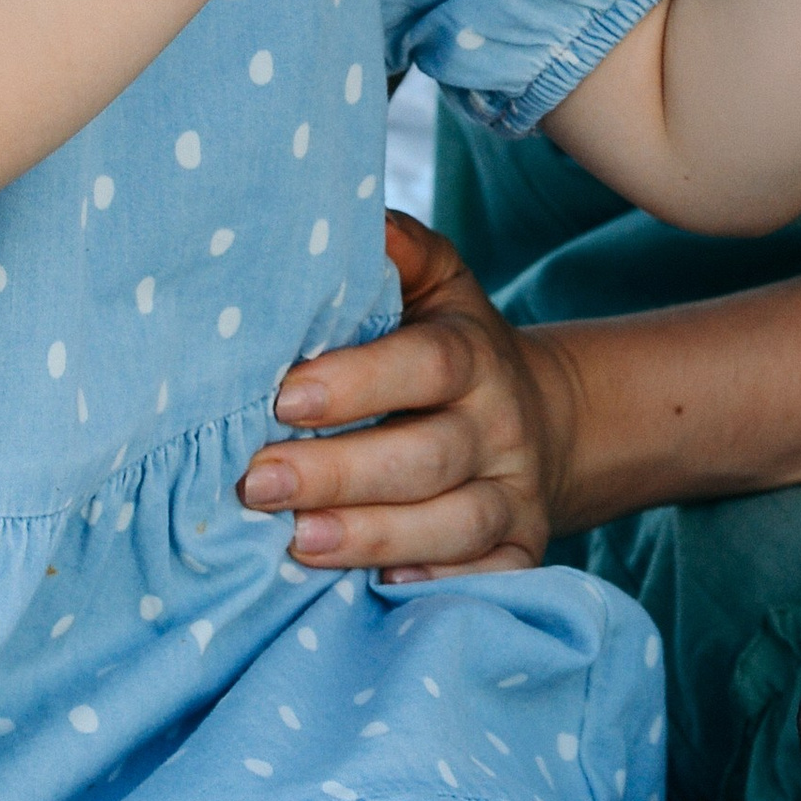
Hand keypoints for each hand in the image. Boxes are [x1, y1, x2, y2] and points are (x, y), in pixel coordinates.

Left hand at [236, 210, 576, 577]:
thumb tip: (342, 211)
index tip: (283, 396)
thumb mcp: (437, 286)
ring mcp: (516, 493)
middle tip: (256, 484)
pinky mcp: (522, 550)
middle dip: (340, 472)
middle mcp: (502, 424)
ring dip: (373, 535)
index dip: (360, 381)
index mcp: (473, 353)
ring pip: (456, 522)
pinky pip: (488, 577)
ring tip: (297, 543)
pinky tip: (375, 589)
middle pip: (429, 455)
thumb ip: (398, 250)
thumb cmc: (451, 350)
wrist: (543, 422)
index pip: (426, 364)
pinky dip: (435, 584)